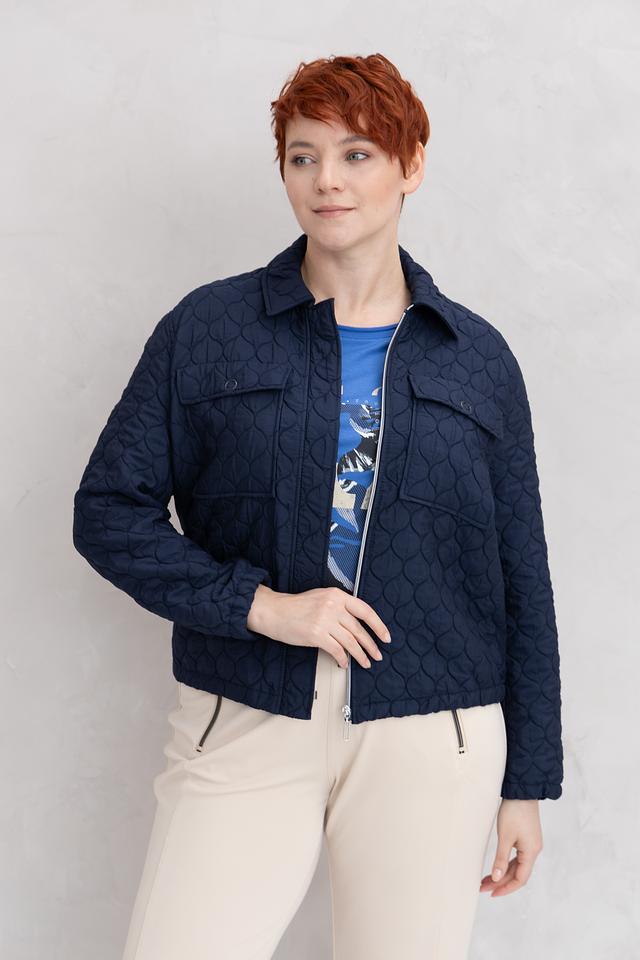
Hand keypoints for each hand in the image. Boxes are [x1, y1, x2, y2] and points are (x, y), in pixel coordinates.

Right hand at [247, 584, 391, 668]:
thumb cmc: (296, 606)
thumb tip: (357, 624)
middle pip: (359, 629)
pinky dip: (342, 659)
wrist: (274, 611)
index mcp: (337, 595)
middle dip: (371, 645)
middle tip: (377, 655)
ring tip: (365, 662)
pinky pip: (336, 650)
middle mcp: (333, 606)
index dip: (378, 626)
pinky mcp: (316, 634)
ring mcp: (325, 620)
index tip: (385, 637)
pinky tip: (344, 663)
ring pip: (350, 641)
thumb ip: (339, 606)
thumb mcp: (321, 598)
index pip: (365, 611)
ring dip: (360, 655)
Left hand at [479, 799, 542, 896]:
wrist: (522, 791)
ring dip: (502, 873)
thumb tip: (496, 878)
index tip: (491, 893)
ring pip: (517, 865)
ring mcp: (531, 844)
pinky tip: (497, 865)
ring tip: (486, 879)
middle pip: (518, 873)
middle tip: (483, 887)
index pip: (520, 879)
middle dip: (500, 882)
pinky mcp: (526, 837)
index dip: (506, 888)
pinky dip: (506, 863)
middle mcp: (533, 850)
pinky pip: (517, 856)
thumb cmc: (514, 811)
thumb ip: (501, 859)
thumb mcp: (505, 837)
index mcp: (531, 852)